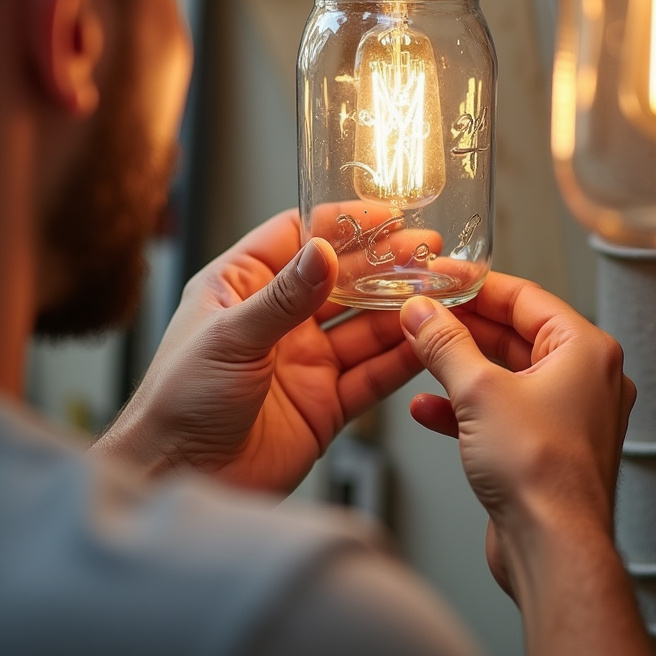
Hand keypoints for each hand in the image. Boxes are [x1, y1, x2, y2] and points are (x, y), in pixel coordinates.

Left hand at [94, 209, 421, 492]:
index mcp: (242, 287)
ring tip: (439, 291)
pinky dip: (401, 359)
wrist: (180, 479)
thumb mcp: (229, 337)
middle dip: (385, 264)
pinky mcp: (326, 403)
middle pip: (342, 280)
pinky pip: (371, 374)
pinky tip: (426, 342)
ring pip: (365, 325)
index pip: (297, 237)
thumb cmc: (176, 402)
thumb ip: (283, 298)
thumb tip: (322, 252)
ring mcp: (305, 361)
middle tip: (427, 251)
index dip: (341, 224)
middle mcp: (278, 320)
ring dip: (401, 309)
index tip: (384, 215)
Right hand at [399, 275, 635, 599]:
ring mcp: (566, 415)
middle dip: (462, 328)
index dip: (476, 285)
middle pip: (513, 333)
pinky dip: (465, 406)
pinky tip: (429, 408)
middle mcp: (584, 379)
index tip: (442, 277)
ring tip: (420, 354)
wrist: (553, 551)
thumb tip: (424, 313)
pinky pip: (502, 411)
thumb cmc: (543, 476)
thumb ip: (445, 344)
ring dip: (459, 366)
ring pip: (505, 373)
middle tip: (423, 316)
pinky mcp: (545, 447)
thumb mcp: (479, 391)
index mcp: (585, 350)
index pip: (525, 296)